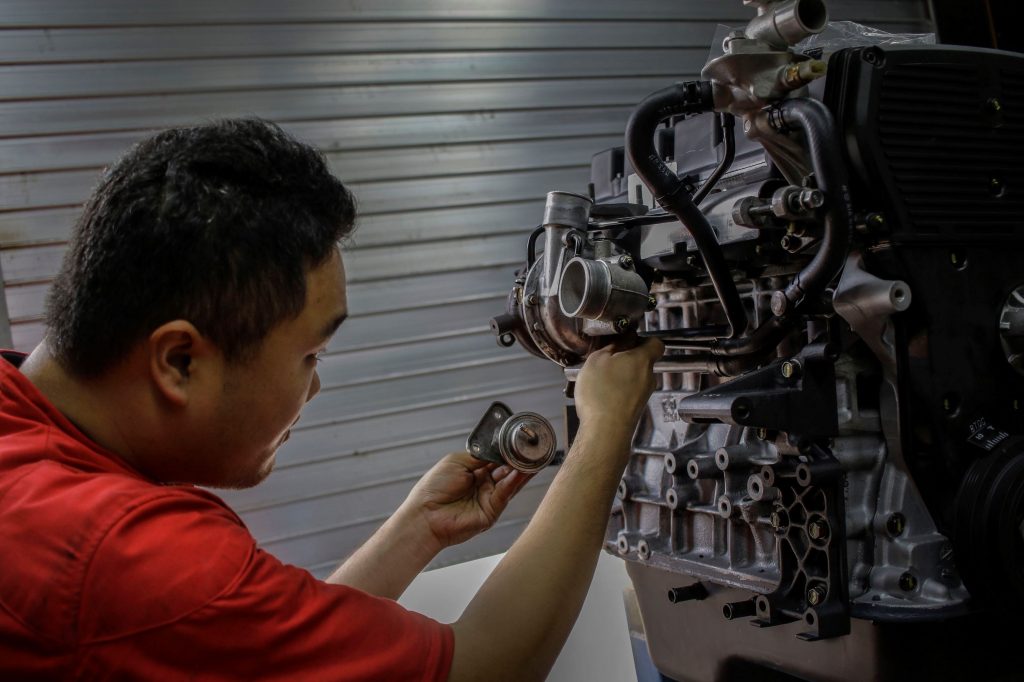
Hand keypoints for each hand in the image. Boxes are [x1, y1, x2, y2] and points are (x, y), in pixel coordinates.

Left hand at [402, 452, 532, 549]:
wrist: (425, 514)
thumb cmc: (433, 489)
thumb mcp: (457, 462)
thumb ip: (480, 456)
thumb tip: (498, 448)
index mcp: (475, 471)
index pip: (497, 459)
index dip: (507, 451)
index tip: (518, 441)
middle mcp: (484, 485)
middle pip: (507, 470)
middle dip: (518, 459)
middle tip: (531, 448)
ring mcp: (489, 498)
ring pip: (510, 482)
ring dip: (521, 470)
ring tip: (532, 458)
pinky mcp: (491, 512)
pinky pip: (505, 494)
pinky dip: (514, 482)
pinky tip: (521, 472)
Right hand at [574, 335, 663, 443]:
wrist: (605, 431)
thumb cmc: (602, 395)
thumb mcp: (597, 360)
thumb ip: (611, 346)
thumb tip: (620, 340)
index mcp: (642, 359)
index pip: (656, 342)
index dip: (642, 338)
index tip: (627, 339)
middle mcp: (648, 376)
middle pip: (642, 360)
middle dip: (625, 358)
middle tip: (606, 359)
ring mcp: (644, 394)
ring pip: (634, 377)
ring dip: (619, 375)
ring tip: (599, 379)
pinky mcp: (636, 408)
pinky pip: (628, 392)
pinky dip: (617, 390)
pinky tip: (601, 395)